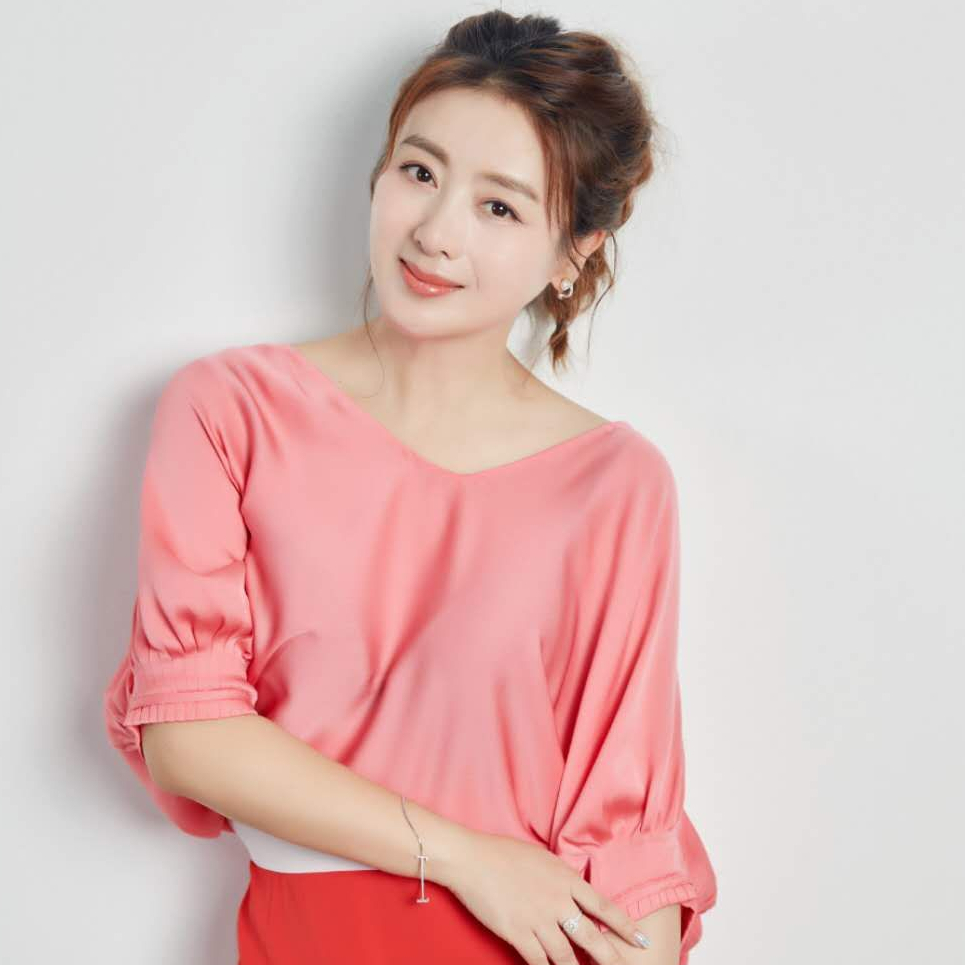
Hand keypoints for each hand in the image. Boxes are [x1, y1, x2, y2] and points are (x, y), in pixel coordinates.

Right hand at [437, 829, 651, 964]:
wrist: (472, 859)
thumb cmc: (504, 853)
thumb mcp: (542, 857)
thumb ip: (561, 876)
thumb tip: (574, 887)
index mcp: (566, 880)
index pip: (604, 908)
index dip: (625, 927)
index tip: (641, 941)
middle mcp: (558, 902)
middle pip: (593, 938)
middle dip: (611, 959)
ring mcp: (538, 920)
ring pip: (567, 957)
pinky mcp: (518, 933)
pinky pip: (538, 961)